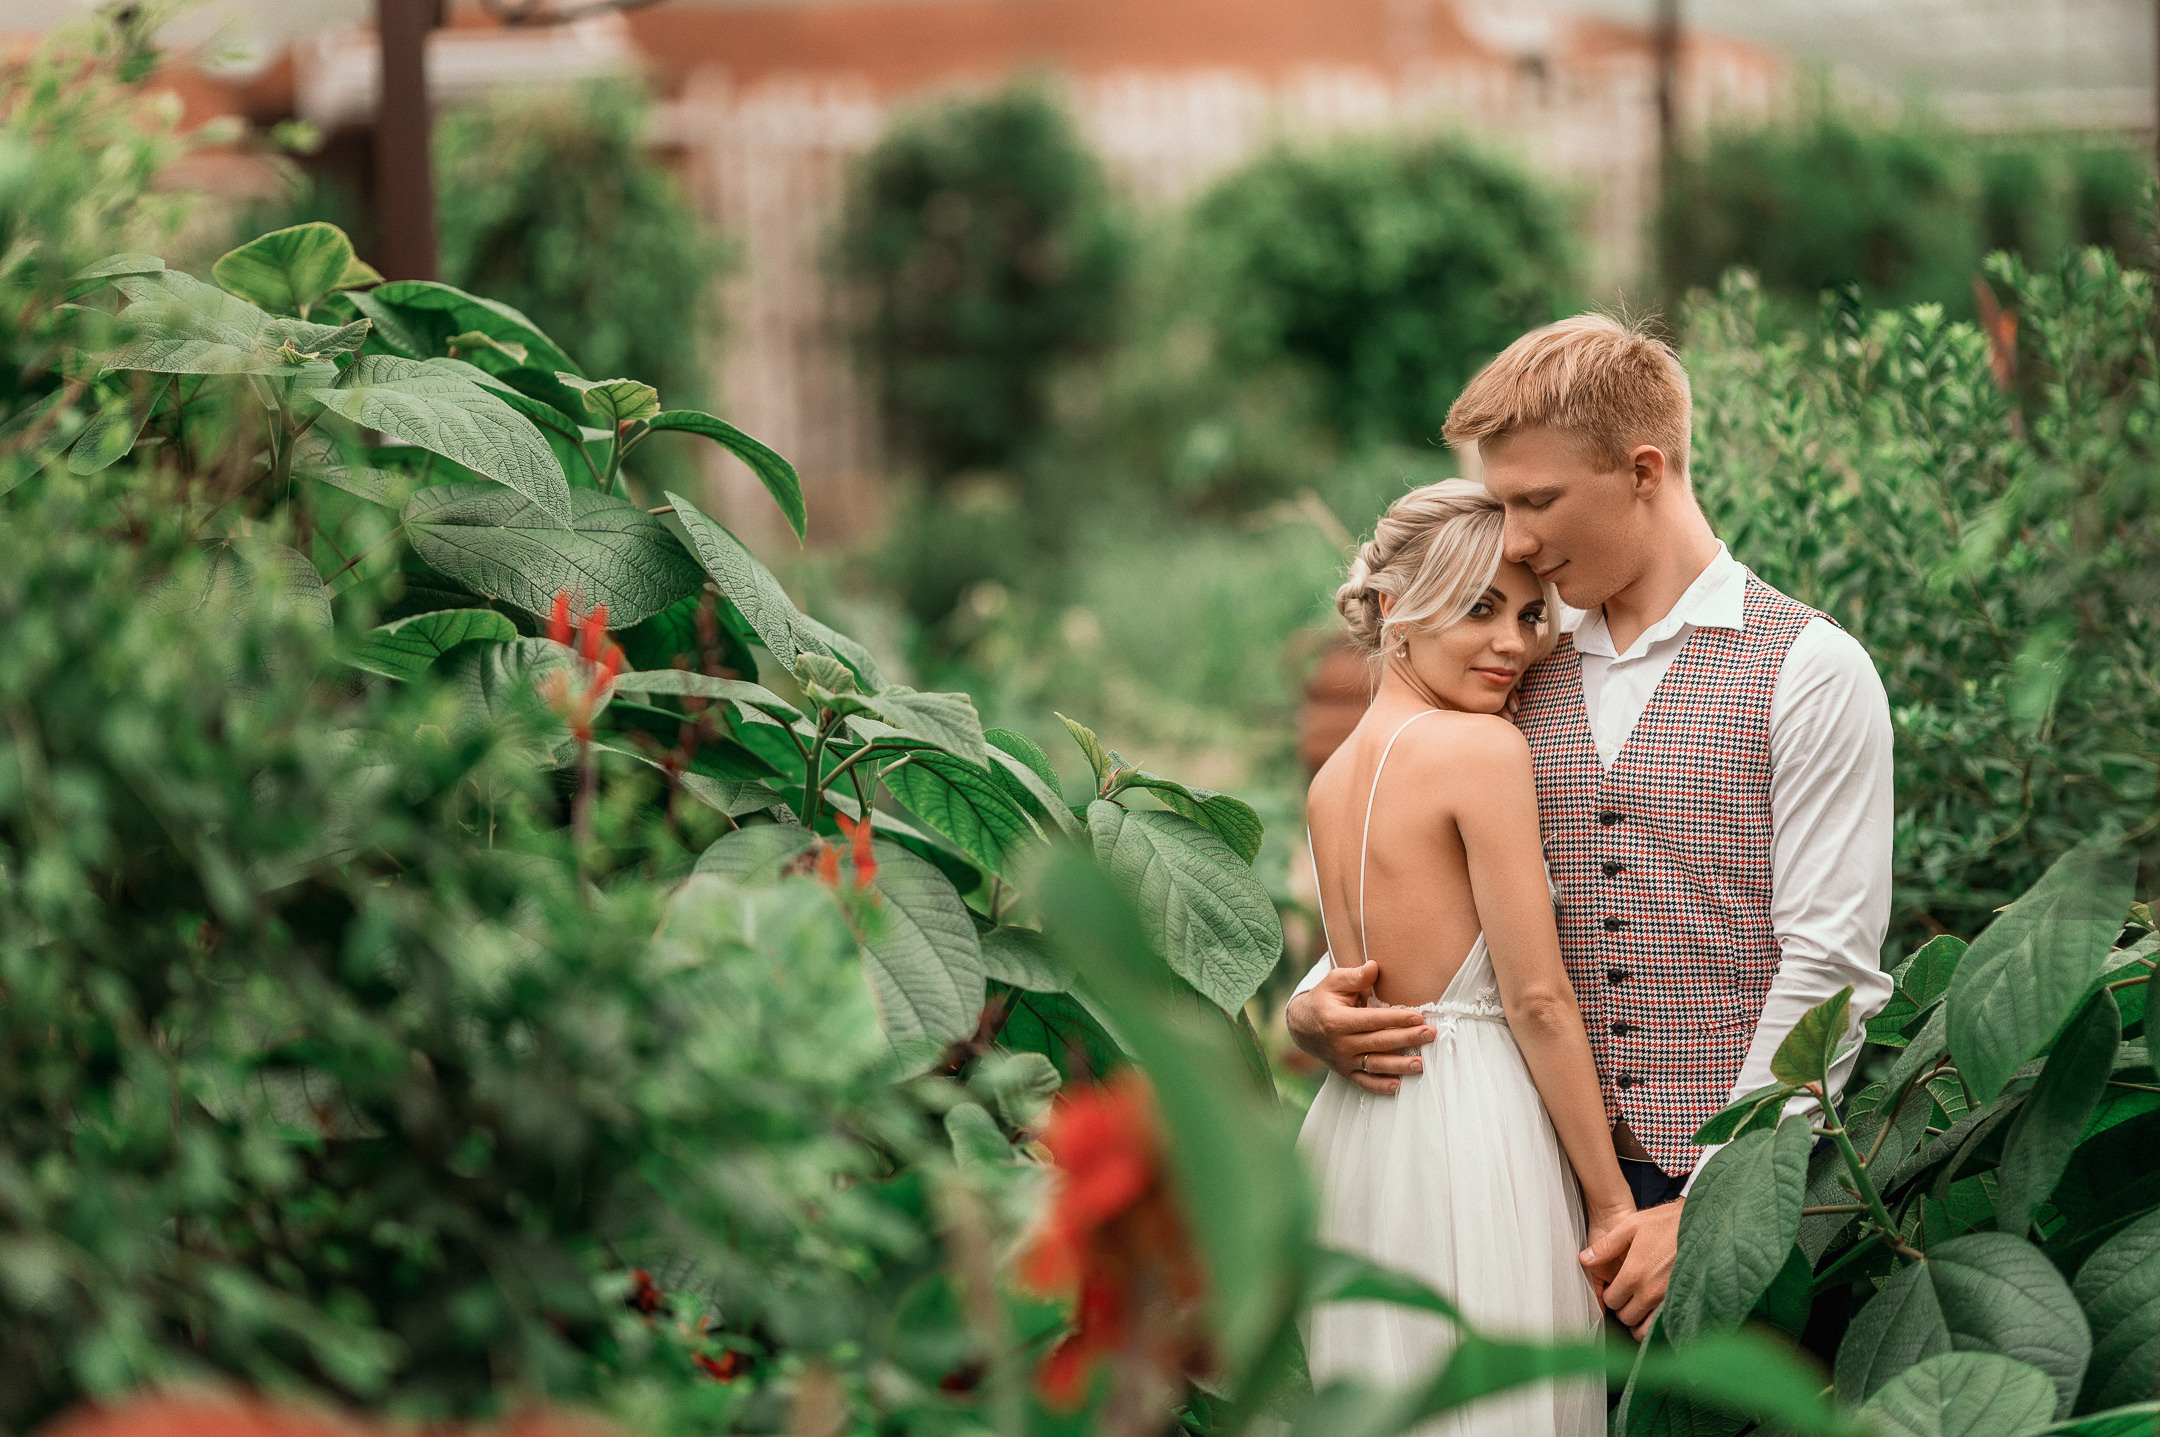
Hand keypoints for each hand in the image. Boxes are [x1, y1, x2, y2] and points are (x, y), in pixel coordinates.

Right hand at [1283, 961, 1433, 1094]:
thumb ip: (1354, 976)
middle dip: (1406, 1039)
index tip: (1418, 1016)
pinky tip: (1398, 1086)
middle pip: (1378, 1042)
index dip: (1396, 1018)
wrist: (1300, 1025)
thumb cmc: (1323, 999)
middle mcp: (1340, 1043)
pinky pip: (1363, 1082)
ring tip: (1421, 1064)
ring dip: (1399, 1066)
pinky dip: (1380, 1087)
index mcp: (1336, 1020)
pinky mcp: (1344, 1072)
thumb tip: (1374, 967)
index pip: (1372, 1020)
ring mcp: (1342, 1060)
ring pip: (1374, 1065)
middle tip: (1430, 1035)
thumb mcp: (1333, 982)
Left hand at [1579, 1200, 1682, 1338]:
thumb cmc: (1666, 1223)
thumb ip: (1606, 1246)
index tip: (1618, 1287)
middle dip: (1624, 1308)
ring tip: (1641, 1305)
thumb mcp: (1631, 1226)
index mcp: (1633, 1274)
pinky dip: (1657, 1325)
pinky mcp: (1683, 1303)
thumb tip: (1584, 1259)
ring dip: (1639, 1320)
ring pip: (1644, 1328)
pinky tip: (1656, 1312)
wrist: (1703, 1224)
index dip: (1612, 1295)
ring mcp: (1668, 1301)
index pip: (1612, 1301)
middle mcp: (1649, 1292)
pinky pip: (1664, 1327)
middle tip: (1629, 1295)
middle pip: (1626, 1317)